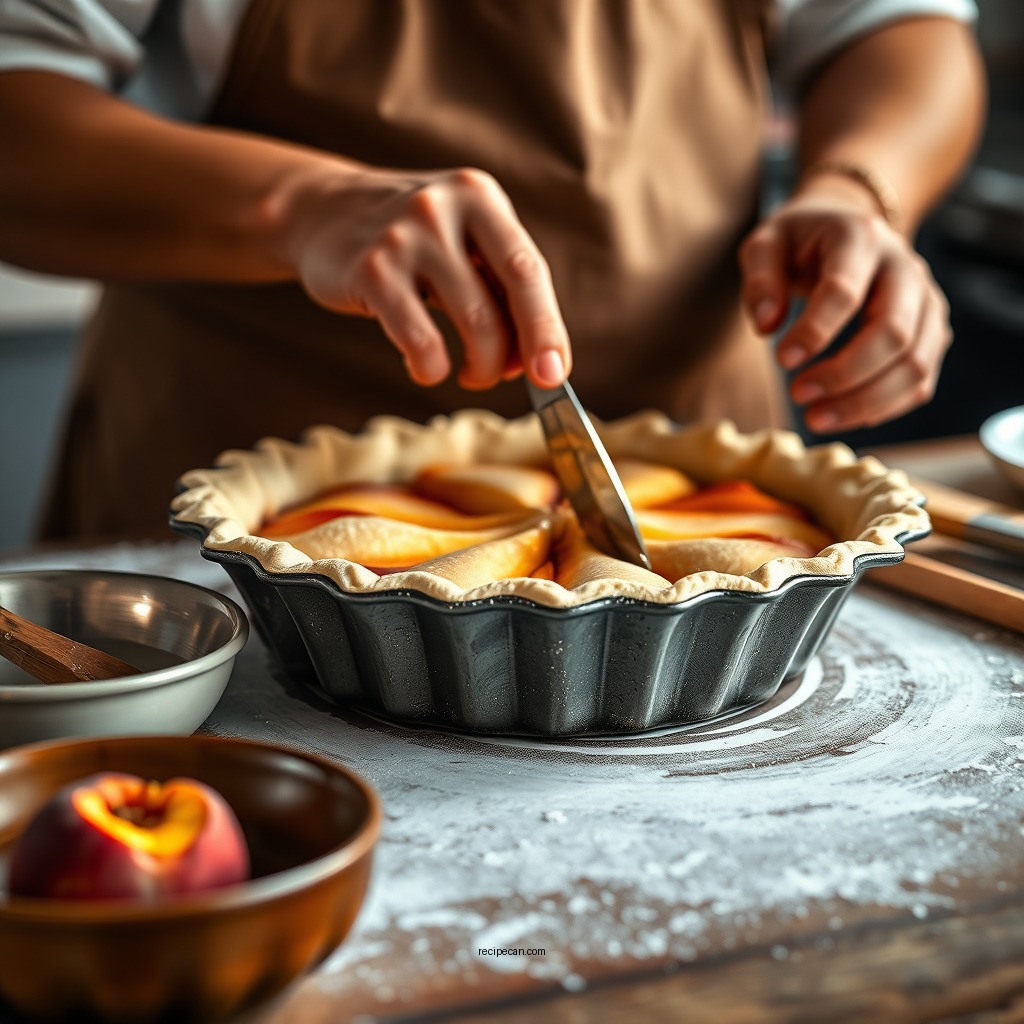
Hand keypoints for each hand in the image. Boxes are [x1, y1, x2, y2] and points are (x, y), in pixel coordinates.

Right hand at [283, 164, 570, 390]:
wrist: (322, 211)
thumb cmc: (412, 240)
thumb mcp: (462, 237)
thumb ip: (500, 285)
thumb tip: (537, 359)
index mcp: (480, 197)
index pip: (529, 271)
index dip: (548, 329)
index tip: (556, 374)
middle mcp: (444, 209)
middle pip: (504, 302)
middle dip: (517, 355)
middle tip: (510, 379)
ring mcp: (405, 238)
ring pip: (471, 324)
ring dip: (479, 367)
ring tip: (471, 374)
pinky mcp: (370, 271)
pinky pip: (420, 340)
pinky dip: (431, 367)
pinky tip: (426, 367)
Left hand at [739, 174, 951, 432]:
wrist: (850, 227)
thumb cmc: (801, 241)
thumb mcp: (767, 243)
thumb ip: (760, 279)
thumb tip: (766, 326)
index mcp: (860, 239)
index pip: (845, 292)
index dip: (814, 331)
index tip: (782, 360)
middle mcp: (906, 269)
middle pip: (893, 333)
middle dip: (844, 375)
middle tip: (798, 395)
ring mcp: (926, 303)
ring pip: (914, 365)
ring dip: (864, 402)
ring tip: (815, 417)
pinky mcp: (931, 334)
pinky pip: (919, 382)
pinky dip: (883, 408)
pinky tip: (842, 414)